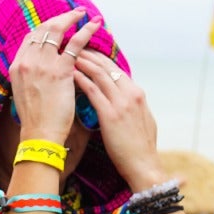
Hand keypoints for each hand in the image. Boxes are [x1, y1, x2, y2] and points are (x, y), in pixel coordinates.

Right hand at [9, 7, 97, 144]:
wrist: (39, 135)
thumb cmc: (36, 119)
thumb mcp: (24, 93)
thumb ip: (31, 76)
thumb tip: (42, 67)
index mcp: (17, 66)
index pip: (31, 37)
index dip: (45, 28)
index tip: (57, 24)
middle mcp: (27, 61)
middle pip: (43, 29)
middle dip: (59, 18)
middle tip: (73, 13)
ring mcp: (43, 64)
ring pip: (57, 30)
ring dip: (72, 18)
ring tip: (84, 14)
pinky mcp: (60, 70)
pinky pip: (75, 43)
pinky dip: (86, 31)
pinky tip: (94, 25)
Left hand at [71, 50, 163, 191]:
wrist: (144, 166)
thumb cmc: (141, 148)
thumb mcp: (142, 120)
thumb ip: (133, 106)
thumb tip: (125, 98)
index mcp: (138, 93)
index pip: (116, 70)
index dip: (101, 60)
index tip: (89, 54)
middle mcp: (131, 94)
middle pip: (108, 67)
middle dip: (90, 55)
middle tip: (75, 47)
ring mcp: (121, 103)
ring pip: (100, 75)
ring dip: (84, 62)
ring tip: (70, 55)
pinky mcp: (110, 115)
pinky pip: (93, 91)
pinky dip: (81, 80)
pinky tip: (71, 73)